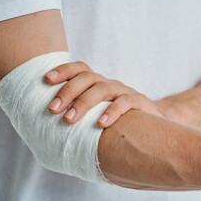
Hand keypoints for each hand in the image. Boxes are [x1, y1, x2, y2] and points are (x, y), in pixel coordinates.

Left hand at [44, 61, 172, 126]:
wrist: (154, 122)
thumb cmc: (118, 120)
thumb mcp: (99, 113)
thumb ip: (81, 115)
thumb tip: (48, 131)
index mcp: (98, 84)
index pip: (80, 69)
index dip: (63, 70)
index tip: (46, 79)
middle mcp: (110, 84)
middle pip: (87, 77)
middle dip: (68, 92)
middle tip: (52, 109)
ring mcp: (124, 91)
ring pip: (103, 89)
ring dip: (84, 102)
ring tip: (69, 120)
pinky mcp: (139, 102)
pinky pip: (125, 102)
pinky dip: (112, 111)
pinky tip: (101, 124)